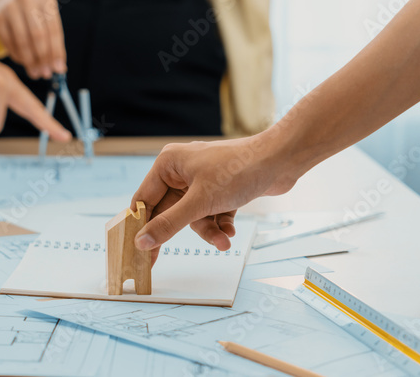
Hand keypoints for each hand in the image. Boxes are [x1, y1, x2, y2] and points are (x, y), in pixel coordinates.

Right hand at [0, 0, 65, 79]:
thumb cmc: (32, 9)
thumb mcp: (45, 15)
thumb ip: (52, 38)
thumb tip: (58, 67)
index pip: (53, 29)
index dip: (56, 51)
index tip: (58, 69)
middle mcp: (27, 1)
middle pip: (37, 35)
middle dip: (42, 59)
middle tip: (45, 74)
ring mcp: (10, 8)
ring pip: (21, 41)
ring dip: (29, 61)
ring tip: (35, 72)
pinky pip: (8, 43)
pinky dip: (17, 56)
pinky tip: (23, 62)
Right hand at [130, 134, 299, 255]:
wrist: (281, 160)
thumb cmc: (239, 170)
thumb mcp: (200, 202)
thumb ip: (169, 224)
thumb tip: (142, 242)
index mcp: (168, 164)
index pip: (144, 200)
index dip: (141, 226)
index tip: (138, 251)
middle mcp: (182, 170)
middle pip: (170, 211)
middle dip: (185, 231)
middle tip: (165, 259)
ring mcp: (202, 179)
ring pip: (193, 215)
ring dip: (208, 229)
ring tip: (223, 240)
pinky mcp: (219, 188)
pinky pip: (210, 212)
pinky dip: (219, 223)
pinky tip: (230, 229)